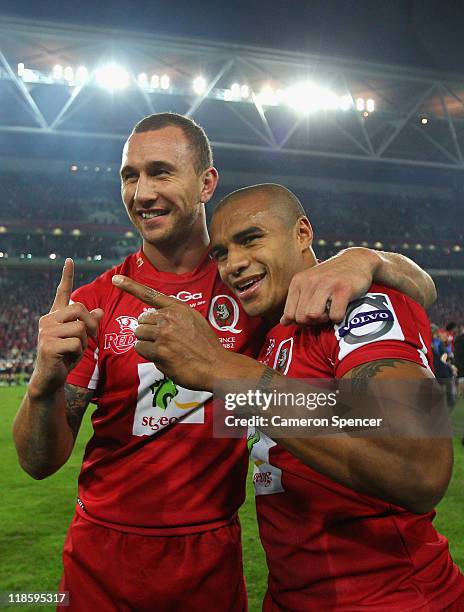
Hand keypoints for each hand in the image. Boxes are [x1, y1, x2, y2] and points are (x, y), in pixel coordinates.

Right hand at [29, 259, 103, 396]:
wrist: (51, 378)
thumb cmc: (66, 357)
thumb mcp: (80, 338)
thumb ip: (88, 324)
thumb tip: (100, 311)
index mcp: (55, 316)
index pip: (62, 292)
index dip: (67, 276)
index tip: (70, 260)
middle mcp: (47, 320)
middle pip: (79, 308)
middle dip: (90, 323)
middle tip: (92, 336)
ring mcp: (45, 332)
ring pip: (79, 327)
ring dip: (84, 341)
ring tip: (74, 351)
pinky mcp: (48, 345)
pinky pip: (76, 343)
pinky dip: (78, 352)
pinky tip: (68, 358)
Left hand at [112, 275, 226, 390]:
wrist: (216, 365)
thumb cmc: (206, 345)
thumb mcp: (194, 319)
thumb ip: (175, 314)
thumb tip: (156, 317)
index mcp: (178, 308)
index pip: (150, 294)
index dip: (130, 286)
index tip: (115, 279)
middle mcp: (168, 318)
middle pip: (141, 320)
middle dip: (147, 331)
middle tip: (163, 340)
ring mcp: (163, 334)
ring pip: (139, 335)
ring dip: (147, 343)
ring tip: (165, 349)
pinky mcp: (159, 351)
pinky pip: (141, 349)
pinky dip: (148, 354)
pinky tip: (164, 357)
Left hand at [281, 248, 378, 325]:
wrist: (357, 260)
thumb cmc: (331, 277)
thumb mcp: (309, 285)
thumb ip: (296, 302)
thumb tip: (284, 322)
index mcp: (298, 281)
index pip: (289, 314)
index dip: (300, 321)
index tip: (310, 315)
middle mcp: (309, 281)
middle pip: (301, 317)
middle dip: (312, 322)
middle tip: (323, 313)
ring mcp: (326, 284)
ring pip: (313, 316)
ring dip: (324, 319)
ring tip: (330, 310)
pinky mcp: (343, 289)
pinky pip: (334, 316)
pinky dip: (338, 317)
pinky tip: (341, 307)